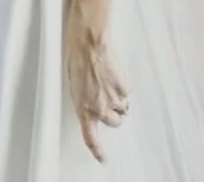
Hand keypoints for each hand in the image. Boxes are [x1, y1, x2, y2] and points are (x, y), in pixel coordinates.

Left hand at [66, 19, 129, 163]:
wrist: (90, 45)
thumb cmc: (78, 61)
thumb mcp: (76, 87)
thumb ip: (85, 102)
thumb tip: (92, 107)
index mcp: (84, 110)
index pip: (91, 139)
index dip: (98, 151)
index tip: (103, 158)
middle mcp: (101, 109)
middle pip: (114, 122)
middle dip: (113, 113)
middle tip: (106, 98)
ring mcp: (114, 100)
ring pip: (123, 108)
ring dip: (118, 99)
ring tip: (108, 81)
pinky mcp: (125, 89)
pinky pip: (127, 94)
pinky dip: (123, 88)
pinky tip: (114, 75)